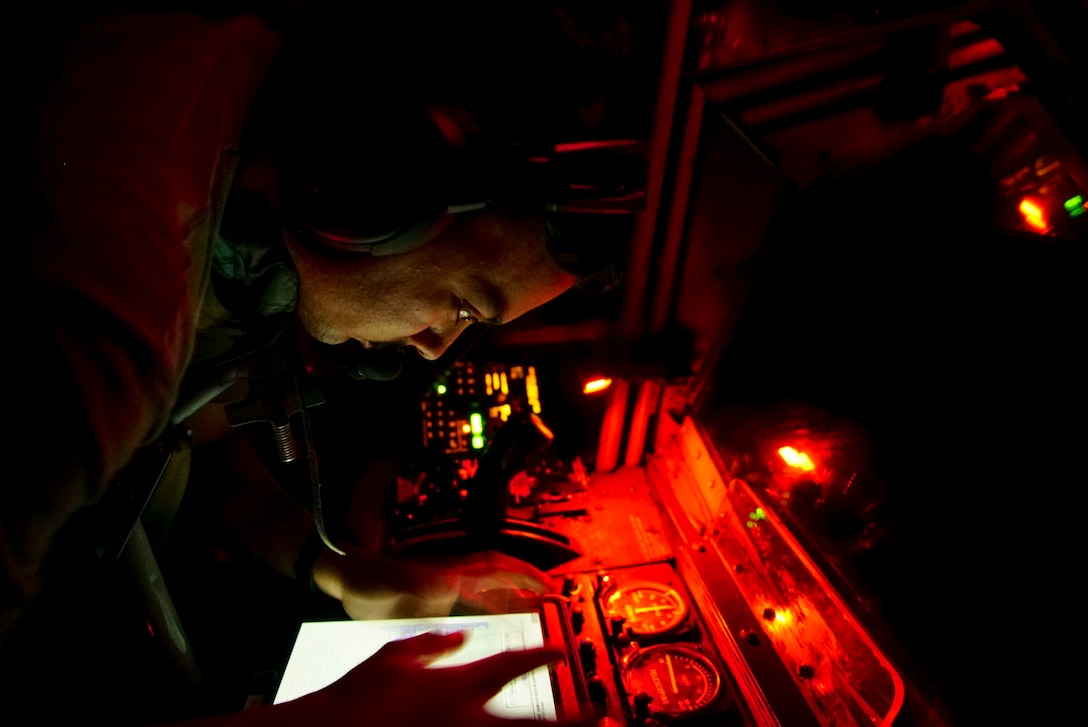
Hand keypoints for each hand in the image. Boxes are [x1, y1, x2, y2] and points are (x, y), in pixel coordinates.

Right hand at [293, 631, 592, 726]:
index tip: (563, 651)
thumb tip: (459, 636)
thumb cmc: (353, 695)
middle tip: (603, 717)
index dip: (542, 654)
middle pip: (533, 723)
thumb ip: (431, 645)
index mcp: (455, 684)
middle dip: (571, 721)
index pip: (512, 663)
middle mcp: (465, 719)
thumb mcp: (392, 657)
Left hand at [313, 544, 553, 619]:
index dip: (524, 578)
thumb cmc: (372, 580)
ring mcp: (445, 586)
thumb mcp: (397, 584)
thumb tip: (447, 585)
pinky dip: (489, 606)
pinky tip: (492, 620)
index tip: (549, 587)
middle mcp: (454, 577)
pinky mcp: (433, 599)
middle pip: (499, 574)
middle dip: (527, 580)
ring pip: (487, 586)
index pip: (497, 572)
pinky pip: (470, 600)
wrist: (349, 579)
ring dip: (512, 593)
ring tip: (534, 605)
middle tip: (552, 593)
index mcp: (452, 574)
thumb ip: (422, 585)